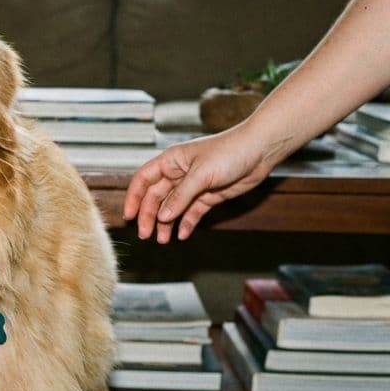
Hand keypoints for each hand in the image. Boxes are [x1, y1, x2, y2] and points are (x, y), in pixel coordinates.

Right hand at [122, 126, 275, 241]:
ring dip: (166, 224)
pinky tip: (182, 235)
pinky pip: (192, 212)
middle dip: (149, 216)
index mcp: (171, 161)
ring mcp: (194, 186)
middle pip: (156, 197)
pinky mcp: (209, 196)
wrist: (260, 150)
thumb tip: (162, 216)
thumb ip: (180, 196)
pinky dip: (186, 224)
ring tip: (163, 240)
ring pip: (173, 208)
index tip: (129, 216)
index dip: (134, 197)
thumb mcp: (202, 174)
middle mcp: (179, 174)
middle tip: (145, 235)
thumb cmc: (230, 151)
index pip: (144, 179)